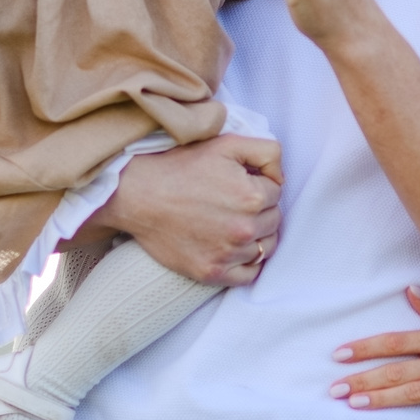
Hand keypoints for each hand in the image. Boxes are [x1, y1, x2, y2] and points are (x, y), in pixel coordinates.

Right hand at [86, 133, 284, 287]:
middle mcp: (244, 228)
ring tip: (233, 223)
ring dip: (257, 236)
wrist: (138, 194)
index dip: (260, 185)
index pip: (277, 193)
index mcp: (252, 196)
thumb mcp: (227, 144)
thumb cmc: (180, 167)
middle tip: (234, 202)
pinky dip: (247, 263)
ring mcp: (227, 254)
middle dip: (261, 210)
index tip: (240, 184)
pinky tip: (234, 249)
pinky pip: (248, 275)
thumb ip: (267, 152)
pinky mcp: (211, 272)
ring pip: (265, 248)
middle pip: (274, 221)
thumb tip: (281, 177)